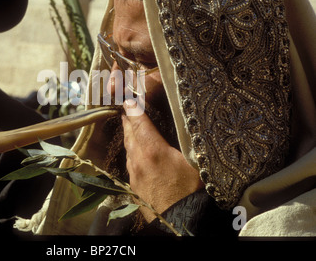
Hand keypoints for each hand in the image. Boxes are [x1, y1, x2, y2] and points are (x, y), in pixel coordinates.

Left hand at [122, 101, 202, 222]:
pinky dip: (131, 152)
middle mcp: (139, 161)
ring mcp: (134, 175)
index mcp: (153, 151)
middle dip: (127, 119)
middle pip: (129, 134)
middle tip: (125, 108)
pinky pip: (130, 163)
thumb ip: (183, 140)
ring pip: (128, 149)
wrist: (183, 221)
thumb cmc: (193, 191)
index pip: (139, 123)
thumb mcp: (193, 160)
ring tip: (129, 126)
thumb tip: (183, 125)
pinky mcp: (133, 187)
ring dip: (128, 135)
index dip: (133, 109)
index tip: (128, 99)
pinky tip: (135, 151)